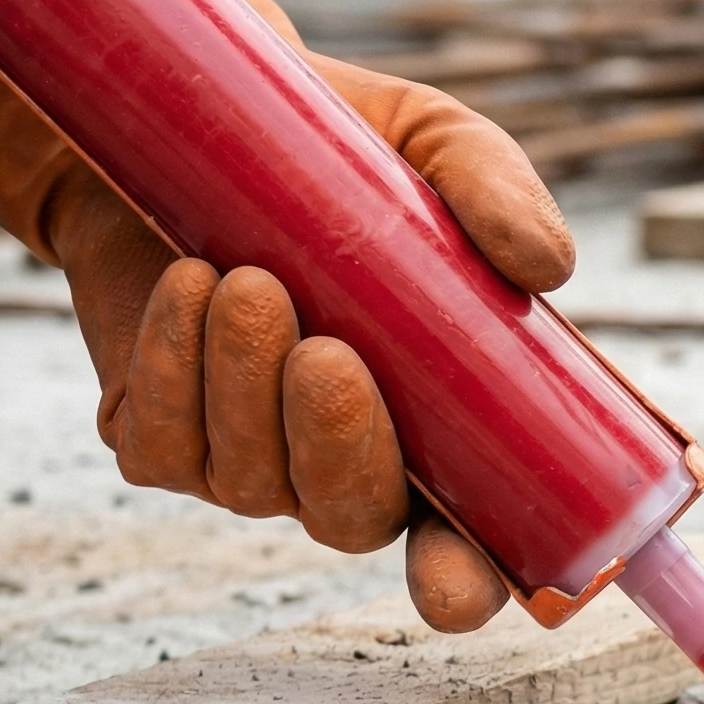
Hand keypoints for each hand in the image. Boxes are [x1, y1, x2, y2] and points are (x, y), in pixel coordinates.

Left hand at [0, 0, 564, 632]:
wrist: (182, 117)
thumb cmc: (331, 149)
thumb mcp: (426, 143)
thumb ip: (493, 192)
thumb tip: (547, 267)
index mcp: (440, 428)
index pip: (464, 547)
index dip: (464, 583)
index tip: (458, 586)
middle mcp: (345, 464)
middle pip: (352, 522)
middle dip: (340, 449)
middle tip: (328, 350)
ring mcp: (247, 462)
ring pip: (250, 482)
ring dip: (247, 384)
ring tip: (245, 278)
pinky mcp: (156, 437)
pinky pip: (163, 444)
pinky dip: (172, 367)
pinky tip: (188, 286)